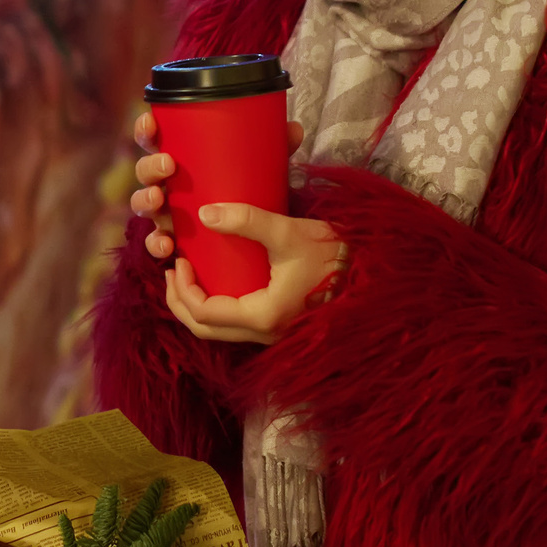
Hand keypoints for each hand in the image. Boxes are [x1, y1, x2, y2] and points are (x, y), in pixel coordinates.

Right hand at [126, 111, 305, 263]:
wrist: (259, 240)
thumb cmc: (250, 193)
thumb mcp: (263, 171)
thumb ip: (276, 150)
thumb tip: (294, 128)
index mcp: (181, 160)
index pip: (155, 141)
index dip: (146, 130)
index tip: (151, 122)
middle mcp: (169, 185)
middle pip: (146, 172)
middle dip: (150, 166)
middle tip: (168, 164)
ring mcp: (168, 214)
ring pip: (144, 206)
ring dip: (145, 201)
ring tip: (160, 199)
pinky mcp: (174, 240)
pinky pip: (156, 242)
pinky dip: (157, 243)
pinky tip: (168, 244)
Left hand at [161, 202, 348, 344]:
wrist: (375, 271)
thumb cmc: (333, 253)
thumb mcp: (289, 232)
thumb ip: (248, 220)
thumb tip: (205, 212)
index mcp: (263, 316)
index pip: (205, 314)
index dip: (182, 289)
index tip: (178, 261)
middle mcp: (266, 334)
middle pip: (206, 331)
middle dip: (181, 303)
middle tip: (172, 272)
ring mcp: (274, 334)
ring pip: (221, 332)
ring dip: (197, 308)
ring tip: (187, 277)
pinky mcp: (281, 326)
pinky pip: (237, 326)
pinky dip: (218, 308)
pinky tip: (218, 282)